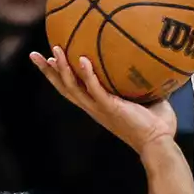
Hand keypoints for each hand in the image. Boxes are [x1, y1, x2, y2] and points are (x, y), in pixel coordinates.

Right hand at [30, 46, 176, 150]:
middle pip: (64, 88)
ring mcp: (100, 108)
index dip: (59, 75)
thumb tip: (153, 62)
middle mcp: (94, 107)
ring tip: (54, 50)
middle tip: (34, 55)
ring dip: (61, 70)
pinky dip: (87, 75)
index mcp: (98, 105)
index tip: (49, 59)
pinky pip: (94, 89)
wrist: (159, 143)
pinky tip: (80, 59)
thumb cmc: (155, 124)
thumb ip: (142, 81)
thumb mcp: (145, 97)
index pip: (73, 88)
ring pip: (72, 88)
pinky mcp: (110, 108)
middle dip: (48, 72)